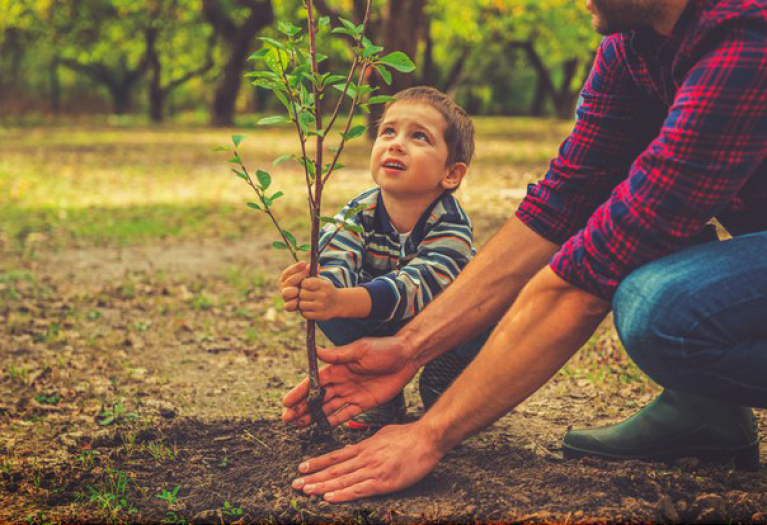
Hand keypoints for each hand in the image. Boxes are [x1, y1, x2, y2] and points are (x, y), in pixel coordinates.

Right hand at [279, 261, 308, 312]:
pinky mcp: (289, 307)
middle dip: (297, 276)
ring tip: (300, 288)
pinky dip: (293, 303)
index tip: (304, 263)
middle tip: (307, 271)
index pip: (287, 273)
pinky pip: (287, 306)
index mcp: (286, 280)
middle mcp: (284, 288)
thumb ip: (312, 272)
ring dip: (293, 290)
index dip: (295, 267)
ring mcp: (286, 298)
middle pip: (287, 281)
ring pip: (285, 293)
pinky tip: (299, 300)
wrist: (311, 300)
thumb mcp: (310, 278)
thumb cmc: (309, 286)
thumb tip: (318, 265)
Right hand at [282, 336, 417, 425]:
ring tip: (298, 425)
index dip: (300, 392)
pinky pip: (345, 414)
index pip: (314, 382)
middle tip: (287, 419)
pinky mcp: (363, 403)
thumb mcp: (361, 349)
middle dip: (302, 408)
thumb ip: (339, 355)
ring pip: (328, 408)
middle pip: (318, 397)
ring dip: (313, 416)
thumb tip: (317, 351)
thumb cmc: (384, 349)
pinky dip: (333, 421)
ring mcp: (352, 393)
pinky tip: (320, 427)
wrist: (407, 357)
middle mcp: (342, 381)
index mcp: (338, 367)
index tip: (286, 402)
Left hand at [291, 422, 443, 501]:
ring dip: (322, 487)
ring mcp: (373, 469)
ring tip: (306, 491)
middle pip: (334, 470)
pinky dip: (342, 494)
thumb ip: (367, 443)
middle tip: (295, 484)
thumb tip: (352, 449)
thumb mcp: (382, 434)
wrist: (427, 438)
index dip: (317, 463)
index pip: (335, 457)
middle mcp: (365, 458)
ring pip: (342, 480)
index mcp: (364, 447)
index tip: (302, 468)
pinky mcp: (383, 481)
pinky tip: (329, 498)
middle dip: (313, 477)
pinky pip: (359, 489)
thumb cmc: (408, 436)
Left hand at [292, 276, 341, 320]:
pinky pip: (304, 313)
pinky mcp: (319, 316)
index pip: (304, 283)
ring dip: (302, 303)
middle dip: (301, 294)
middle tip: (305, 295)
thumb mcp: (322, 280)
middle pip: (301, 294)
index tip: (306, 286)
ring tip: (306, 301)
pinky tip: (309, 308)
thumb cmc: (326, 289)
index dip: (303, 284)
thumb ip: (313, 273)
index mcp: (323, 285)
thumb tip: (306, 266)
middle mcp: (323, 295)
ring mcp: (321, 306)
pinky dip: (305, 311)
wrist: (339, 303)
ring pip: (301, 305)